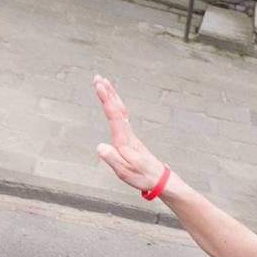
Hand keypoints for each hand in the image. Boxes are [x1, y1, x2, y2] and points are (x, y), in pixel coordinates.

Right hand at [94, 75, 168, 193]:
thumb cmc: (141, 176)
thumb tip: (100, 146)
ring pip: (121, 111)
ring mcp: (130, 135)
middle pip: (117, 108)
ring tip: (104, 84)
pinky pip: (123, 117)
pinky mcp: (131, 138)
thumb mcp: (123, 171)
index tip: (99, 86)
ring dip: (113, 96)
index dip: (106, 99)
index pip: (113, 116)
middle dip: (107, 92)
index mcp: (124, 141)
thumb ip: (111, 158)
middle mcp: (128, 134)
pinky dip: (117, 106)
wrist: (158, 179)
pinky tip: (114, 103)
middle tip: (97, 78)